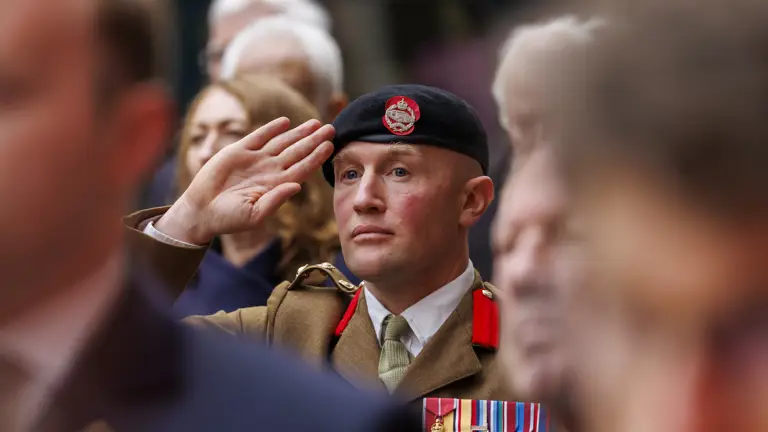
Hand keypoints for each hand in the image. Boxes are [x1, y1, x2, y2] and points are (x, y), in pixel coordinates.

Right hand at [156, 118, 334, 243]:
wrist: (202, 210)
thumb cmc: (229, 218)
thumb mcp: (255, 214)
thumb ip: (275, 200)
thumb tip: (297, 187)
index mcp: (277, 186)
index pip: (302, 168)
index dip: (316, 157)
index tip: (330, 146)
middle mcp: (270, 170)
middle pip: (297, 152)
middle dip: (313, 140)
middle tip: (330, 128)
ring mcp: (256, 159)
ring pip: (282, 142)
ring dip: (298, 132)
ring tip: (315, 123)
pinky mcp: (239, 151)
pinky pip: (259, 136)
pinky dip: (271, 129)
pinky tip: (285, 122)